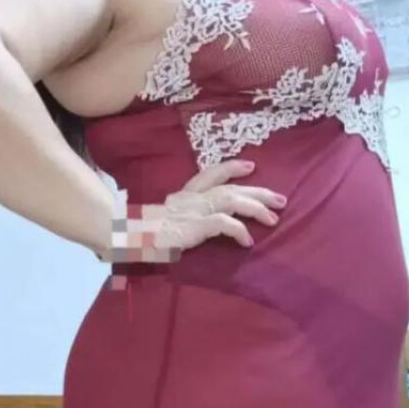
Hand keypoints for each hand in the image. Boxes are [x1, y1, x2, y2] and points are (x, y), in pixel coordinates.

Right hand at [103, 160, 286, 261]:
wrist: (128, 237)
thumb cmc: (142, 233)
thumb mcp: (164, 220)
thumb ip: (180, 218)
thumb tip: (193, 224)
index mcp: (184, 194)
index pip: (211, 173)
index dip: (233, 168)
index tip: (251, 166)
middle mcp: (192, 198)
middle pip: (231, 188)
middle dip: (258, 192)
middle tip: (280, 200)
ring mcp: (194, 211)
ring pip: (232, 201)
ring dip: (255, 208)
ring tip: (273, 218)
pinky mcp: (195, 226)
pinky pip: (224, 224)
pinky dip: (238, 230)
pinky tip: (247, 241)